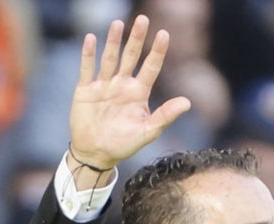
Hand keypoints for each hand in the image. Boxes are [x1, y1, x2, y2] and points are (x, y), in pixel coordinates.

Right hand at [68, 16, 191, 177]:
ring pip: (110, 58)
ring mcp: (103, 86)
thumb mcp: (148, 131)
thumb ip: (166, 115)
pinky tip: (92, 38)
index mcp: (138, 93)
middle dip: (136, 39)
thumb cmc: (124, 144)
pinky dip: (89, 54)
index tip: (164, 33)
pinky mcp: (85, 90)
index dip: (157, 51)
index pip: (150, 67)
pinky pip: (87, 69)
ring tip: (118, 24)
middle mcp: (122, 85)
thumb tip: (187, 102)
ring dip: (113, 42)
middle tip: (143, 19)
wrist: (96, 153)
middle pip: (131, 57)